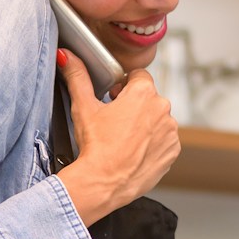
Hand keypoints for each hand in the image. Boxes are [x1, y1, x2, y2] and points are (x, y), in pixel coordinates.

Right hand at [53, 51, 180, 225]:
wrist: (103, 183)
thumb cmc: (94, 145)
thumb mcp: (83, 106)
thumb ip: (77, 76)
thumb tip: (67, 56)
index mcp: (143, 92)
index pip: (138, 76)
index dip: (124, 86)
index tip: (114, 97)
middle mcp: (162, 109)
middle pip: (148, 98)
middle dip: (134, 106)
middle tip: (115, 121)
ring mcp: (170, 132)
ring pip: (157, 120)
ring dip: (145, 124)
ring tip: (123, 139)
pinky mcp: (172, 152)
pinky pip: (164, 141)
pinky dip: (152, 144)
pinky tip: (134, 151)